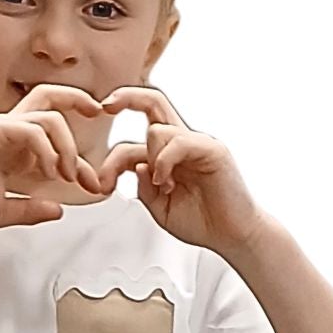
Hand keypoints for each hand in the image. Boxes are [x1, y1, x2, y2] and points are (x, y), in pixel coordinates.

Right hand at [0, 83, 109, 226]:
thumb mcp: (1, 212)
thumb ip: (30, 210)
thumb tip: (58, 211)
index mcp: (16, 144)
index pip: (55, 133)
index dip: (81, 156)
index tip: (94, 184)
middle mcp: (13, 129)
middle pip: (51, 96)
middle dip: (80, 99)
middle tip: (101, 111)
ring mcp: (4, 126)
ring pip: (50, 117)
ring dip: (68, 145)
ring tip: (67, 174)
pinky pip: (33, 130)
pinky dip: (48, 149)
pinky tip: (48, 173)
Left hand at [92, 87, 266, 253]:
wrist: (233, 235)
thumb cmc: (203, 222)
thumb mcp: (161, 209)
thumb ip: (144, 189)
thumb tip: (135, 167)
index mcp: (168, 156)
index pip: (134, 141)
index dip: (112, 161)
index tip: (99, 182)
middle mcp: (181, 143)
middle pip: (152, 101)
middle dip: (125, 97)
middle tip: (104, 106)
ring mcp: (196, 143)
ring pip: (157, 128)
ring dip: (150, 158)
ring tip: (163, 186)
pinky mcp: (210, 149)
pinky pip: (177, 141)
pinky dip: (164, 161)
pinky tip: (165, 182)